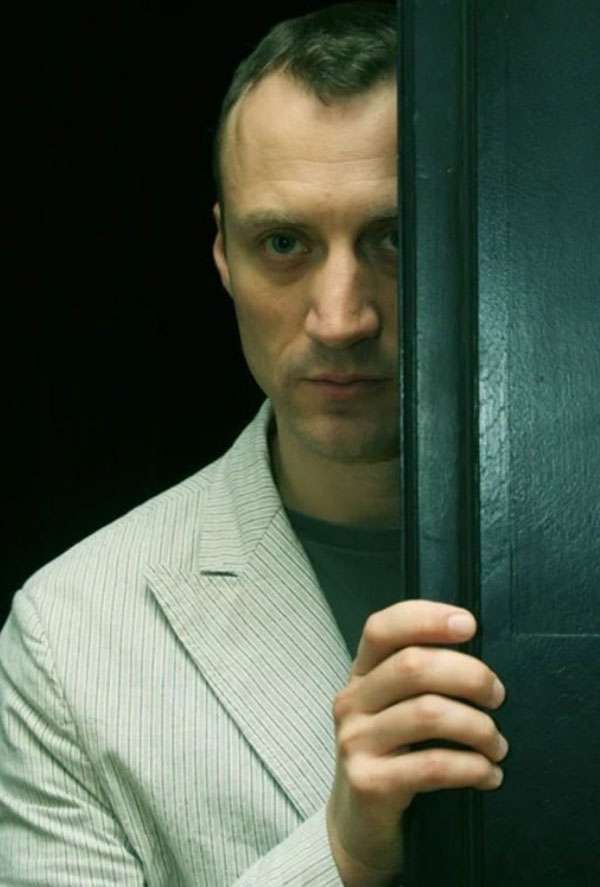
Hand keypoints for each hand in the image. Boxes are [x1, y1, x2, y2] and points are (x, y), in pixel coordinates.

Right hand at [326, 600, 507, 886]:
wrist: (357, 825)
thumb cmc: (391, 756)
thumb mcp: (393, 708)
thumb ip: (419, 678)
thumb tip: (478, 656)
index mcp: (360, 673)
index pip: (383, 628)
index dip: (426, 618)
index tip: (470, 625)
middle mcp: (352, 701)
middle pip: (413, 666)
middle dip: (469, 675)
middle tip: (498, 695)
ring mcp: (355, 741)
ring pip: (428, 713)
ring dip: (478, 727)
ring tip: (498, 745)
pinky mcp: (369, 782)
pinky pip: (433, 765)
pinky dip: (472, 768)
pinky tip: (488, 774)